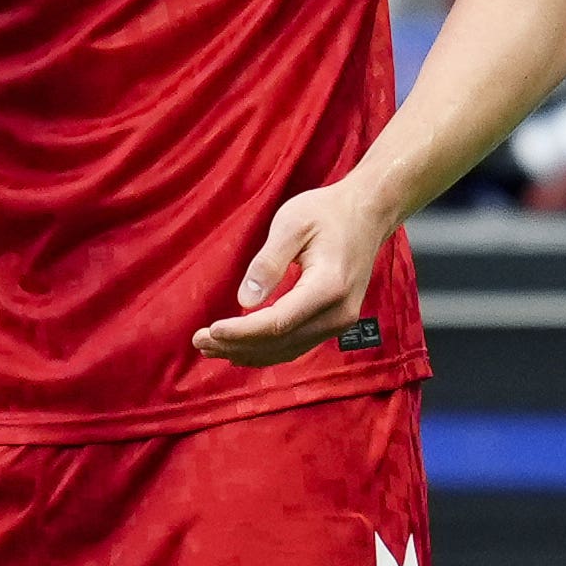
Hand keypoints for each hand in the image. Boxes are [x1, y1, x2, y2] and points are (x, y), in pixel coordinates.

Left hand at [192, 180, 392, 366]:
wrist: (367, 214)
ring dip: (249, 352)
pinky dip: (268, 350)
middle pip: (281, 342)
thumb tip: (244, 301)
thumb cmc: (326, 213)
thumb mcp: (291, 224)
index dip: (241, 331)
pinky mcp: (336, 321)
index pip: (278, 323)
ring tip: (211, 348)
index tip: (210, 330)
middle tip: (198, 342)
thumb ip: (267, 263)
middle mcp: (339, 313)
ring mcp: (341, 321)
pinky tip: (242, 349)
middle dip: (237, 345)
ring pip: (289, 349)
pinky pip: (298, 344)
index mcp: (329, 287)